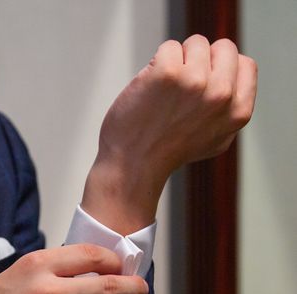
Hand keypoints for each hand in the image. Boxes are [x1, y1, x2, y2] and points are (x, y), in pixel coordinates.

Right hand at [0, 244, 148, 293]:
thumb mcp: (10, 278)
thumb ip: (48, 272)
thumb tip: (86, 272)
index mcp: (36, 266)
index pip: (94, 255)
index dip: (114, 261)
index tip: (118, 266)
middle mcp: (51, 293)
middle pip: (112, 287)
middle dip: (133, 287)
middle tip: (138, 289)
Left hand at [82, 35, 257, 233]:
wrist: (133, 166)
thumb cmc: (165, 154)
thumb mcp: (214, 141)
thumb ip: (229, 113)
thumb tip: (234, 84)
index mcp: (238, 111)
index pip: (245, 64)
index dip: (220, 70)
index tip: (199, 89)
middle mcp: (221, 95)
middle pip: (222, 47)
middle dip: (200, 61)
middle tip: (178, 92)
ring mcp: (195, 81)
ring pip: (194, 44)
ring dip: (176, 62)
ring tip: (163, 94)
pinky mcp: (168, 73)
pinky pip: (168, 47)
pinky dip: (155, 65)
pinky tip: (149, 91)